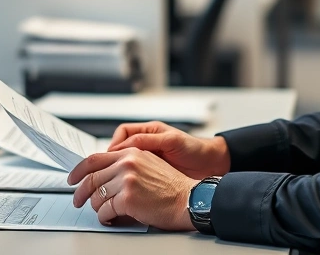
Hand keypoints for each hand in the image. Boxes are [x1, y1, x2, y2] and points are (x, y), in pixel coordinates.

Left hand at [69, 148, 196, 230]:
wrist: (187, 199)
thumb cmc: (171, 187)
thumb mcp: (149, 164)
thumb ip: (127, 164)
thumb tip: (104, 174)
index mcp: (131, 153)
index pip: (95, 159)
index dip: (79, 170)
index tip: (73, 179)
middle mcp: (127, 163)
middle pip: (91, 178)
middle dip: (81, 192)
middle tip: (78, 200)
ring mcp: (127, 180)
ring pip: (96, 196)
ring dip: (96, 207)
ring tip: (103, 211)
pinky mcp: (128, 198)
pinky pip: (105, 210)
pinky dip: (105, 217)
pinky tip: (110, 218)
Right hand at [108, 121, 230, 178]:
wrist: (212, 164)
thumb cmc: (195, 149)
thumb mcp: (171, 141)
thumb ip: (148, 141)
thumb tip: (125, 146)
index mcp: (149, 132)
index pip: (123, 133)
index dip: (114, 144)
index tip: (110, 157)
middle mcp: (147, 144)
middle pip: (120, 149)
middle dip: (111, 160)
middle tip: (107, 171)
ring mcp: (149, 160)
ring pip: (125, 163)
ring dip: (119, 171)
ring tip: (115, 180)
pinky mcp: (152, 173)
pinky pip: (134, 175)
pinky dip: (129, 181)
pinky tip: (127, 187)